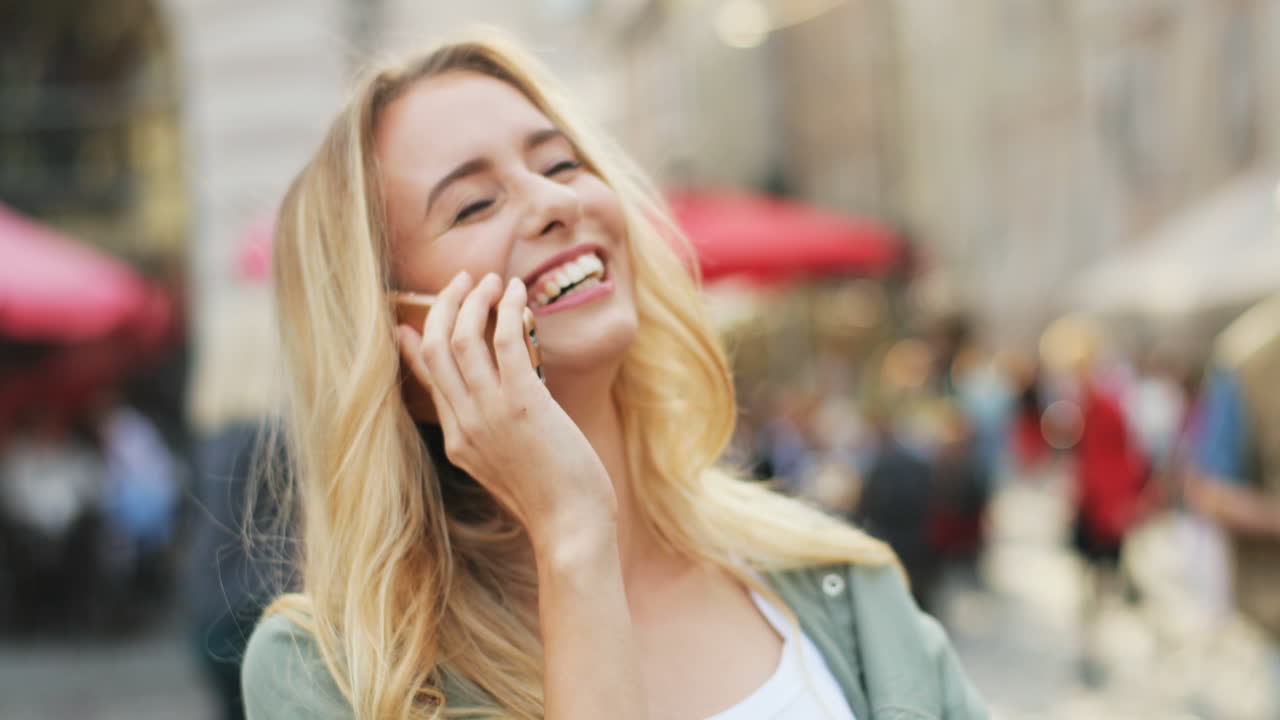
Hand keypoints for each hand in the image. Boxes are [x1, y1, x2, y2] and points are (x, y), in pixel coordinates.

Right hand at [396, 272, 617, 549]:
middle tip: (463, 282)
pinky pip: (505, 341)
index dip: (415, 345)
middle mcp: (465, 423)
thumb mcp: (507, 469)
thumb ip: (493, 437)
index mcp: (458, 441)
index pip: (427, 380)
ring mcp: (490, 413)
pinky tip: (518, 294)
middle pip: (436, 349)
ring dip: (475, 301)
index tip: (408, 322)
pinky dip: (508, 310)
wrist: (571, 527)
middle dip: (445, 307)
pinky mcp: (523, 403)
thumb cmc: (554, 501)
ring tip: (491, 281)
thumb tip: (505, 407)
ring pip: (463, 339)